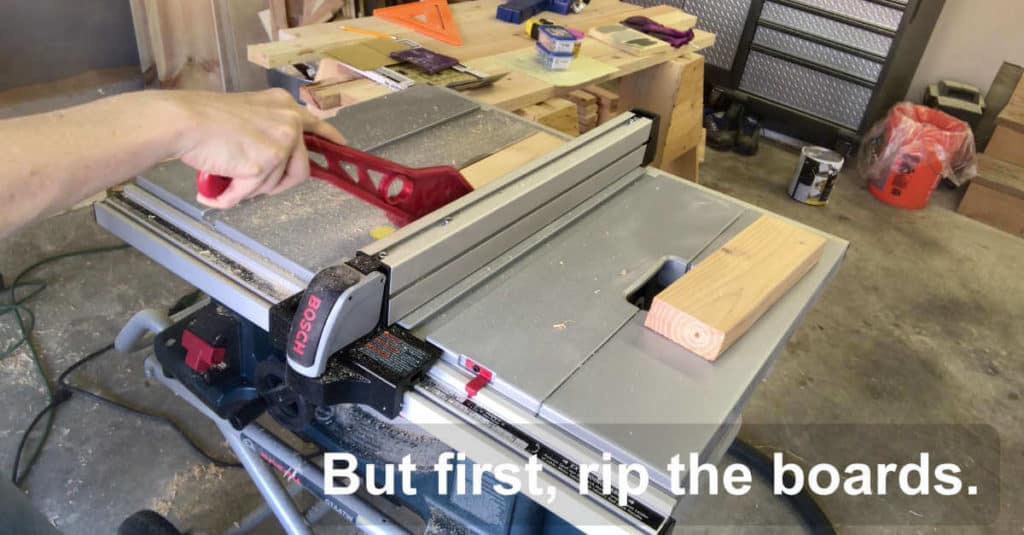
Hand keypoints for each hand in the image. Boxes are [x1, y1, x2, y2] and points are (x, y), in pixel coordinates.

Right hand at [165, 89, 345, 209]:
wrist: (183, 122)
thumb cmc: (203, 118)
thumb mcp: (247, 113)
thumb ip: (267, 130)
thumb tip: (277, 159)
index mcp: (283, 106)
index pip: (316, 125)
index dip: (330, 140)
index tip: (341, 147)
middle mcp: (289, 122)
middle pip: (300, 169)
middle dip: (277, 182)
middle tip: (252, 182)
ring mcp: (281, 142)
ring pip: (276, 184)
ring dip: (250, 187)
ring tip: (225, 176)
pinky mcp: (267, 162)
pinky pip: (253, 192)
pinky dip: (233, 196)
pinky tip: (216, 192)